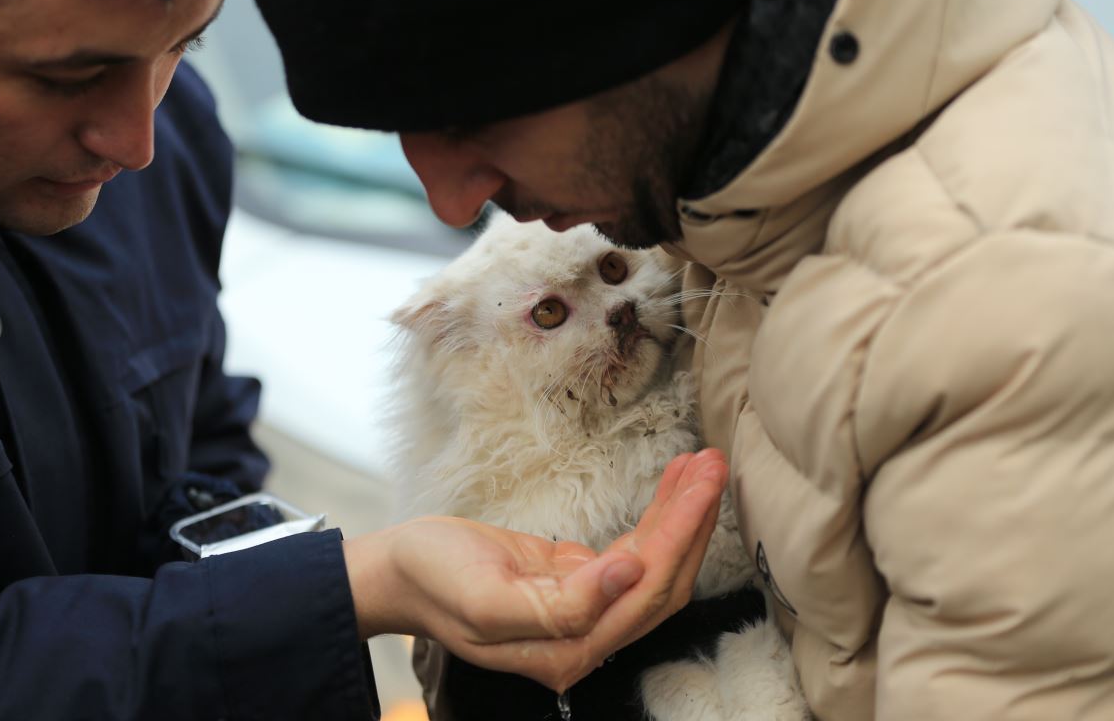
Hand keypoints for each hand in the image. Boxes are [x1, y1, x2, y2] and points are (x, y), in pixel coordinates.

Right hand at [343, 448, 728, 691]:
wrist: (398, 571)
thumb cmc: (434, 580)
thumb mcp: (487, 598)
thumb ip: (562, 605)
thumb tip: (628, 575)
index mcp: (567, 649)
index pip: (645, 591)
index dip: (678, 536)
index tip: (699, 485)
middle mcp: (585, 638)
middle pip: (662, 580)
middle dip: (693, 521)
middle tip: (715, 463)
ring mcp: (584, 610)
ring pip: (654, 565)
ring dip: (682, 514)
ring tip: (704, 463)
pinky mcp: (577, 581)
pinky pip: (633, 552)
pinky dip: (657, 516)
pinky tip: (673, 484)